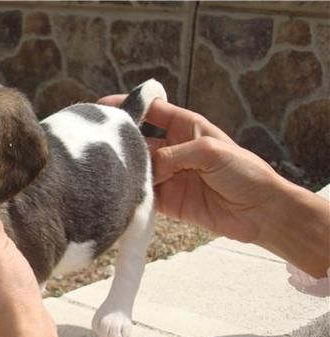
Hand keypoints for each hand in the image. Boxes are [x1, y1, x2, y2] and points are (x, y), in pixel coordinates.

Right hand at [99, 96, 328, 277]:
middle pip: (139, 140)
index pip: (153, 110)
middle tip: (97, 142)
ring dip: (125, 170)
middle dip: (121, 140)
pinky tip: (119, 192)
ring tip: (104, 169)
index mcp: (186, 127)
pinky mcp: (168, 201)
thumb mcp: (210, 151)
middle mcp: (174, 149)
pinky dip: (132, 195)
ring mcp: (169, 175)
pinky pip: (144, 195)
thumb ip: (174, 155)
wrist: (259, 211)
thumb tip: (147, 170)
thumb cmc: (244, 171)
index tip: (104, 106)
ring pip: (139, 169)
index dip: (130, 105)